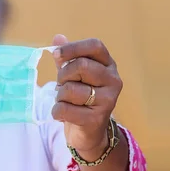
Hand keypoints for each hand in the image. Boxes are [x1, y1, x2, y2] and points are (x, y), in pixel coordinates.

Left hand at [51, 34, 122, 154]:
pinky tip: (63, 114)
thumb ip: (67, 58)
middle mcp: (113, 80)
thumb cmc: (81, 99)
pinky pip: (65, 109)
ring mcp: (108, 100)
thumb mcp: (74, 76)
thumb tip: (58, 38)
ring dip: (59, 96)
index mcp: (108, 65)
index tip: (57, 54)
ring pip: (70, 89)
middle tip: (61, 85)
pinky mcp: (96, 119)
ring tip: (65, 102)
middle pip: (80, 66)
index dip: (73, 47)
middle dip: (63, 76)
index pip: (95, 46)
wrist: (89, 132)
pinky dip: (57, 112)